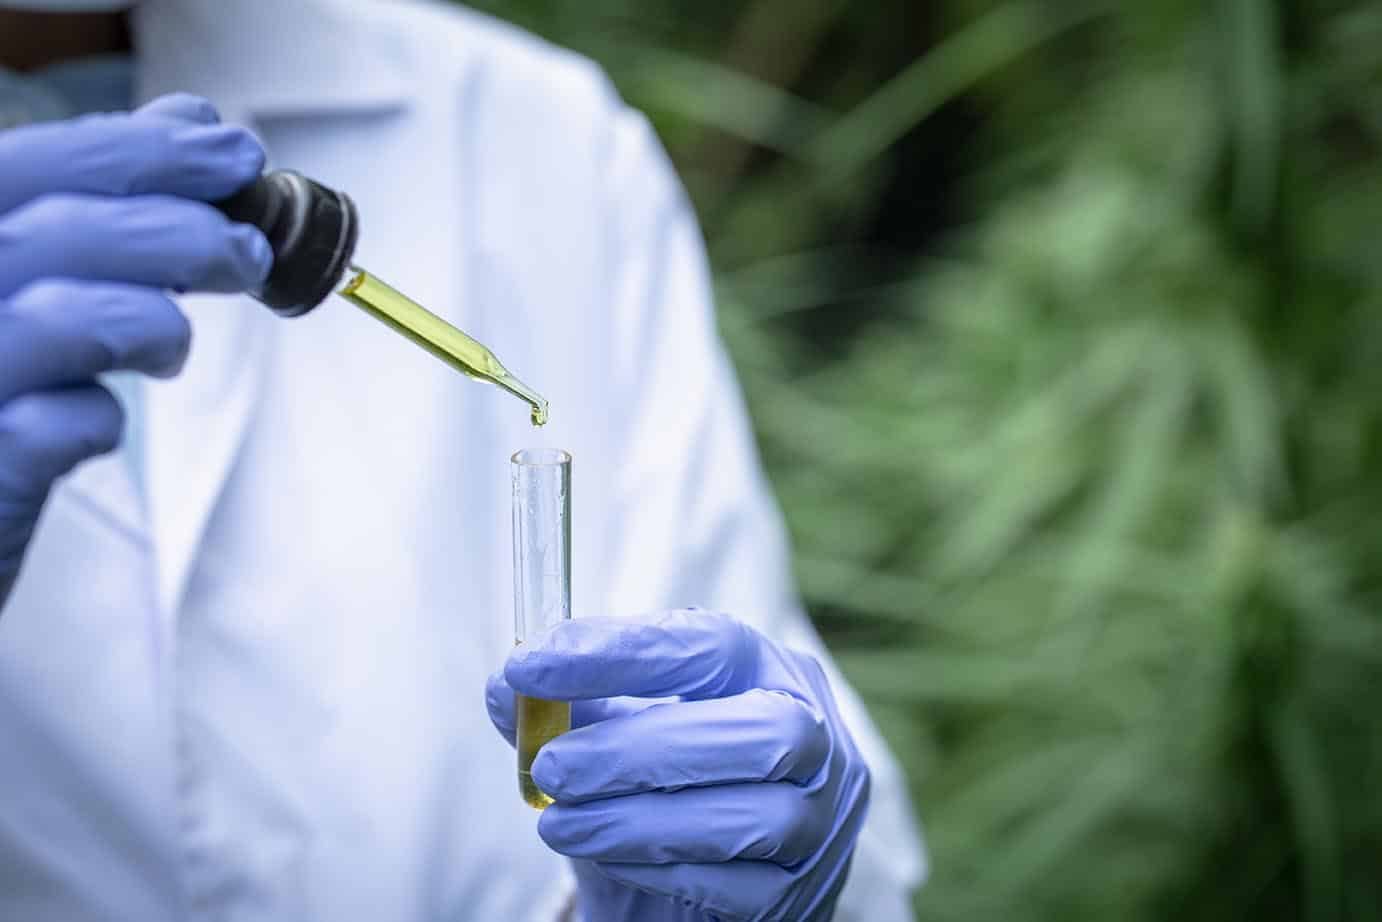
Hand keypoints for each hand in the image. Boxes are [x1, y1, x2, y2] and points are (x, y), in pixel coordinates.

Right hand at [0, 94, 271, 609]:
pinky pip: (55, 427)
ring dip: (154, 317)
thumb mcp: (13, 285)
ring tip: (178, 340)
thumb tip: (189, 128)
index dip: (138, 148)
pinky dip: (99, 418)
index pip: (24, 164)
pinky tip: (102, 420)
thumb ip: (87, 211)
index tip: (229, 149)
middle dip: (176, 227)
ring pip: (62, 318)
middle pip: (53, 230)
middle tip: (248, 250)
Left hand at [486, 610, 869, 921]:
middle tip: (551, 767)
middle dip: (640, 749)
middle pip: (760, 732)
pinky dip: (661, 868)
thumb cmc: (666, 779)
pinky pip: (739, 888)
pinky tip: (608, 855)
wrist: (706, 873)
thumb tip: (505, 690)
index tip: (528, 665)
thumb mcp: (619, 730)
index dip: (618, 651)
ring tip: (560, 824)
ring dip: (637, 820)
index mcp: (773, 669)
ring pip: (751, 818)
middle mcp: (818, 738)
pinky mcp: (800, 894)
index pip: (710, 645)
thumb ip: (568, 707)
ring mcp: (822, 821)